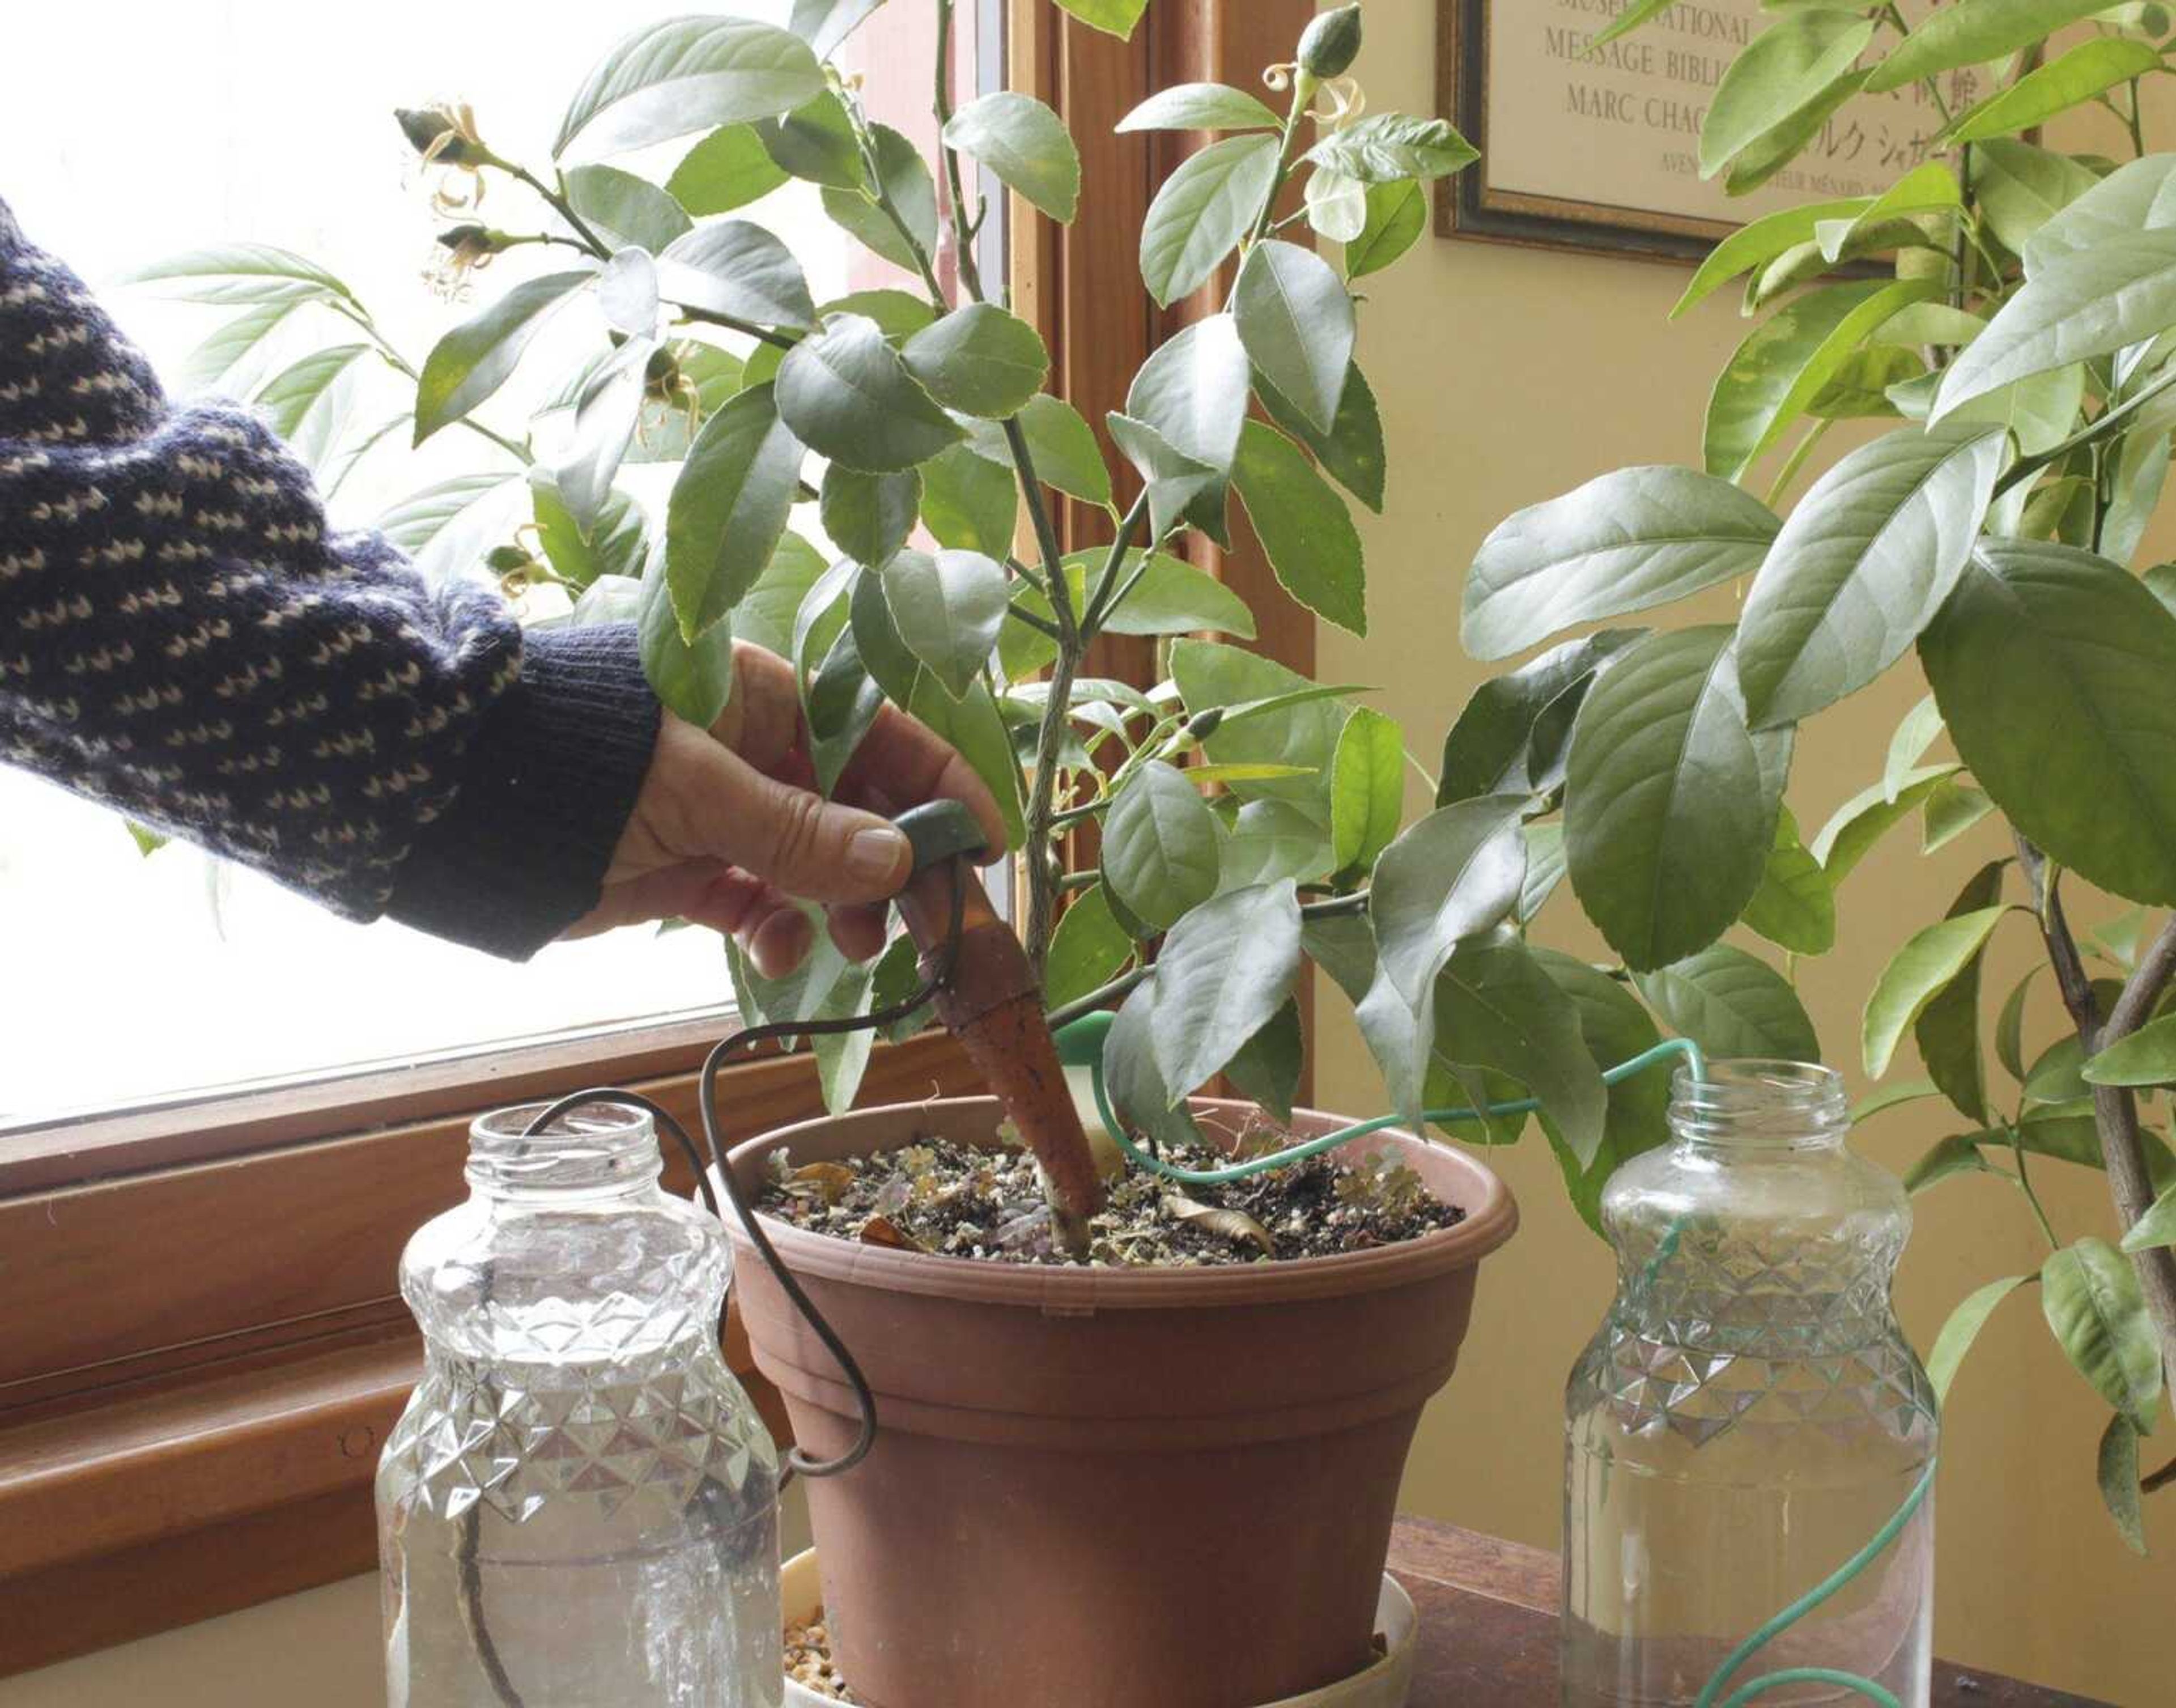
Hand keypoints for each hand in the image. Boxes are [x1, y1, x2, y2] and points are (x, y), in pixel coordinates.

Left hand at [561, 641, 1005, 973]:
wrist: (458, 809)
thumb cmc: (580, 765)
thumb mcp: (699, 793)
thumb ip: (799, 832)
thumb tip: (900, 862)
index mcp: (761, 695)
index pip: (878, 732)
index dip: (937, 786)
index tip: (983, 844)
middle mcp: (749, 749)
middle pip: (854, 806)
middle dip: (891, 865)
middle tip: (928, 925)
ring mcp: (718, 812)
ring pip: (811, 863)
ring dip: (839, 906)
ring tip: (853, 947)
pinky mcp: (684, 869)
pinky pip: (756, 902)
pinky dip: (775, 928)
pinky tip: (778, 951)